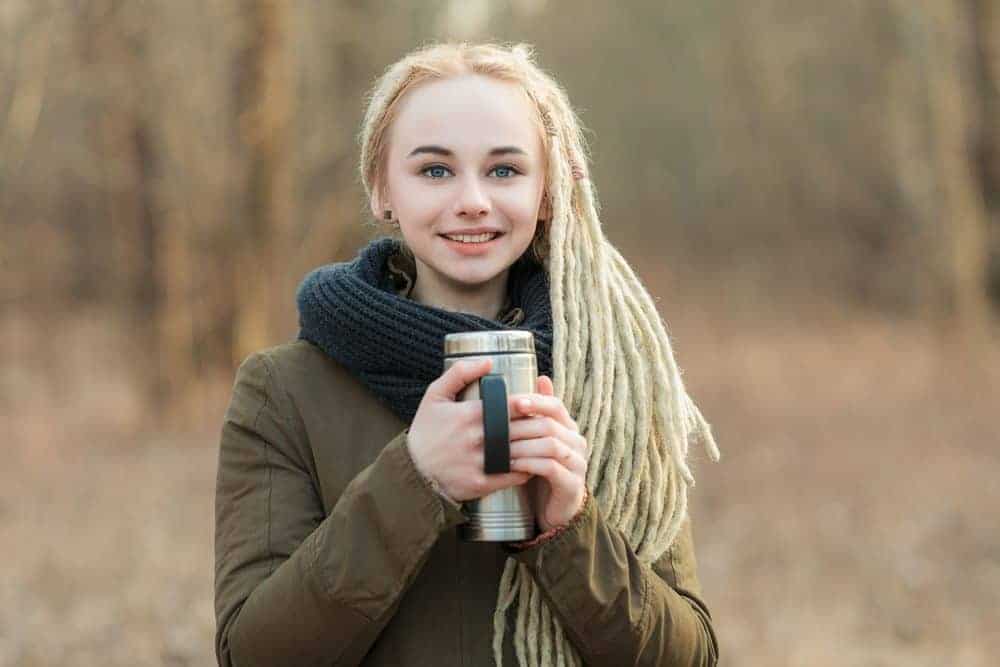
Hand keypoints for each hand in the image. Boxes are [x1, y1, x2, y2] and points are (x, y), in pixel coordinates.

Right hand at [408, 358, 530, 501]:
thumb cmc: (426, 431)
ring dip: (536, 448)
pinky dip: (527, 470)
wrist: (412, 471)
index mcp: (469, 414)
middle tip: (547, 424)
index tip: (537, 404)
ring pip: (520, 452)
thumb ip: (459, 373)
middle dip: (538, 425)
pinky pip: (513, 476)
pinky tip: (533, 464)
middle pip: (521, 428)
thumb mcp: (435, 396)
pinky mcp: (480, 483)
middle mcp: (476, 438)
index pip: (513, 404)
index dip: (531, 403)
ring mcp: (479, 462)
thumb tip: (488, 361)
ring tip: (544, 443)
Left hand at [507, 375, 588, 531]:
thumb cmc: (539, 470)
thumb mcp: (536, 440)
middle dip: (521, 426)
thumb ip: (537, 413)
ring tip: (500, 449)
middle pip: (550, 425)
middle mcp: (577, 442)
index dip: (536, 401)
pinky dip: (529, 464)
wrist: (553, 510)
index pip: (556, 405)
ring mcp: (577, 463)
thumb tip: (541, 378)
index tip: (513, 401)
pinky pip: (551, 468)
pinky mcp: (572, 484)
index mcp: (568, 428)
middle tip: (495, 428)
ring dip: (522, 445)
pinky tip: (512, 465)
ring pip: (550, 445)